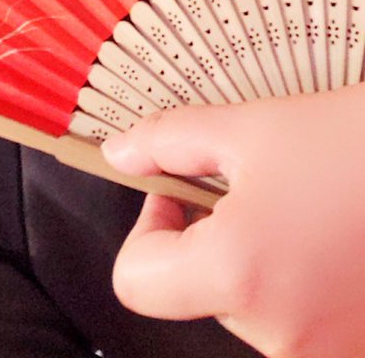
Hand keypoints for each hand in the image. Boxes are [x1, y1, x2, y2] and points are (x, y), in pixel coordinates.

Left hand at [102, 84, 364, 357]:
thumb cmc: (356, 143)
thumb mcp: (250, 127)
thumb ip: (168, 141)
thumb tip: (121, 154)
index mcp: (236, 275)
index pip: (134, 284)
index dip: (146, 230)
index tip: (178, 194)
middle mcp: (279, 336)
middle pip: (198, 295)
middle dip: (214, 239)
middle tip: (259, 188)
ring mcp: (325, 353)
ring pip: (251, 308)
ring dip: (261, 262)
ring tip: (307, 211)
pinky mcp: (355, 350)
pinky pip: (299, 324)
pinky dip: (302, 287)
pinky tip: (332, 241)